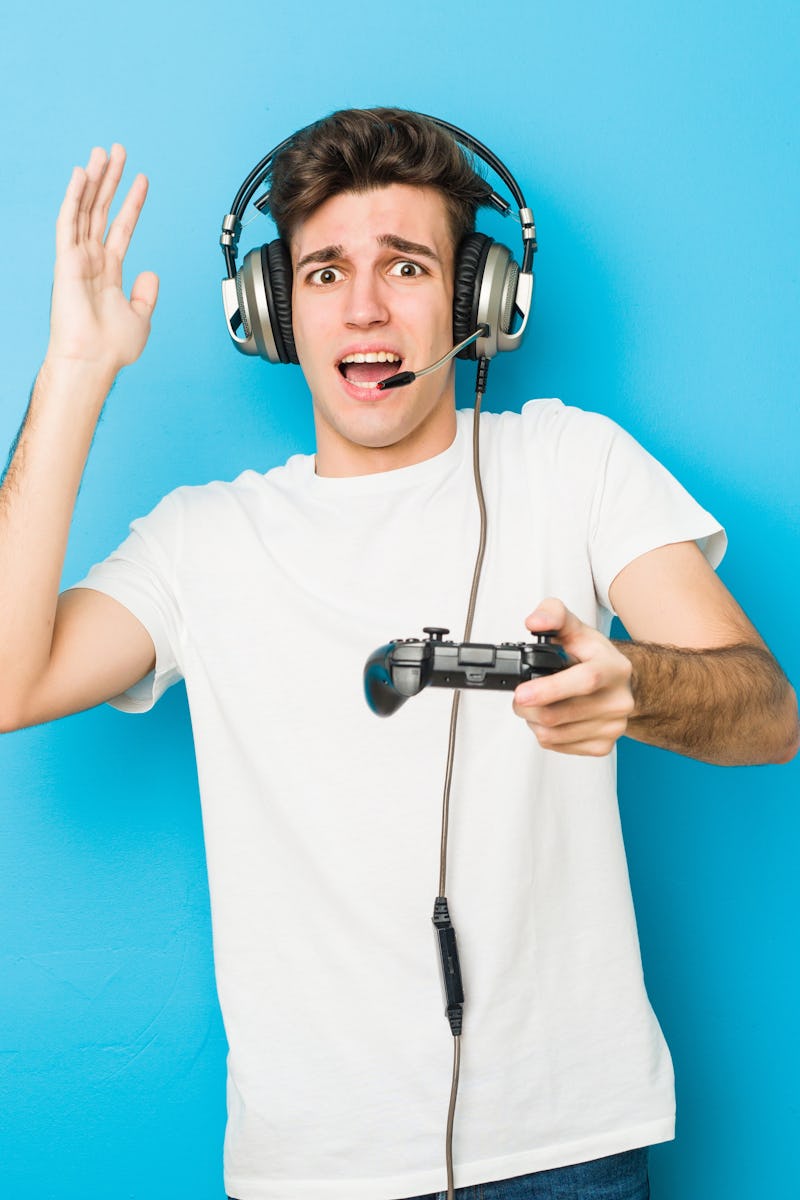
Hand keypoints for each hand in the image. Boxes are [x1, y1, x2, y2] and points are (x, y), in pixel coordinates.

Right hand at [48, 144, 158, 376]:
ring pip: (85, 209)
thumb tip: (151, 273)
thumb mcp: (140, 317)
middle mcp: (91, 261)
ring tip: (102, 153)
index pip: (121, 228)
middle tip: (117, 151)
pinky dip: (73, 197)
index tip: (142, 181)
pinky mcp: (66, 261)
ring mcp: (77, 259)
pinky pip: (68, 222)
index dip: (132, 203)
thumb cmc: (112, 348)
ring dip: (94, 180)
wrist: (94, 360)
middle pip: (101, 210)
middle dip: (110, 180)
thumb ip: (146, 293)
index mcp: (109, 272)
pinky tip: (81, 175)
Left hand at [513, 598, 633, 755]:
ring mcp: (613, 726)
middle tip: (519, 696)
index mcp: (614, 667)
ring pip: (554, 734)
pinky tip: (551, 718)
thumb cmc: (592, 656)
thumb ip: (552, 614)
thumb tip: (534, 622)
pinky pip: (558, 746)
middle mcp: (619, 700)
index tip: (521, 693)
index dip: (549, 689)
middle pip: (559, 714)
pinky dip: (545, 734)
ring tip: (535, 705)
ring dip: (533, 721)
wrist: (617, 684)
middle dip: (526, 707)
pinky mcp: (603, 746)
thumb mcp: (575, 628)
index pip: (584, 680)